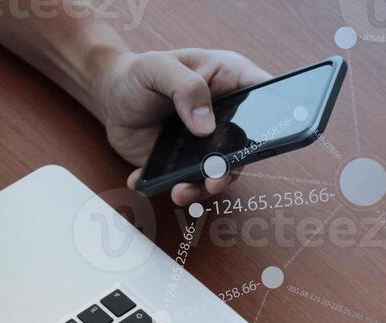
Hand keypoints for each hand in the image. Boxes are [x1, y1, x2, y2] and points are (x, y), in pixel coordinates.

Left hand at [89, 48, 270, 206]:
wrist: (110, 96)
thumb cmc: (138, 72)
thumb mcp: (159, 68)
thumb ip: (186, 88)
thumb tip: (205, 126)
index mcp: (229, 81)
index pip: (265, 96)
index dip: (275, 117)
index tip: (265, 139)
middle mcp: (224, 116)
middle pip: (244, 147)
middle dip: (230, 169)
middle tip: (213, 179)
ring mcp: (206, 143)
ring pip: (218, 173)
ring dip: (201, 188)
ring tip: (179, 192)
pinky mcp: (184, 163)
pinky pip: (185, 182)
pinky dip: (165, 187)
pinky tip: (141, 180)